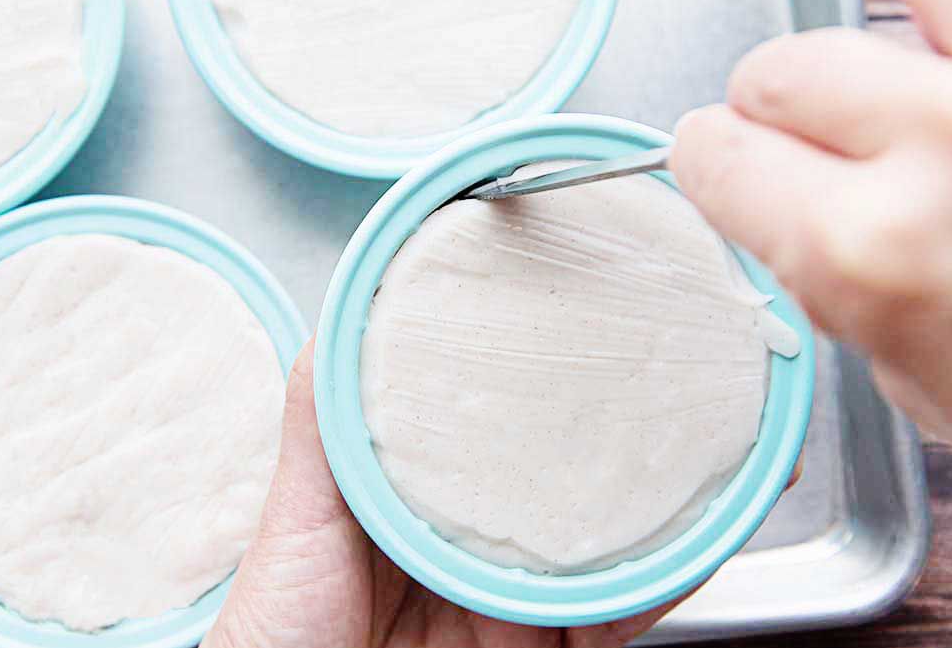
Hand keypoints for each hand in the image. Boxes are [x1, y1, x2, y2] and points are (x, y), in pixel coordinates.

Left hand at [203, 343, 690, 647]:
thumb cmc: (276, 622)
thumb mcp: (296, 510)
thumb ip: (319, 426)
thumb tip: (333, 333)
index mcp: (414, 504)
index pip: (481, 443)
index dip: (524, 404)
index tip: (559, 354)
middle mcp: (464, 551)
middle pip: (548, 496)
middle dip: (599, 458)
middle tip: (643, 404)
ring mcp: (500, 605)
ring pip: (589, 557)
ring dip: (640, 524)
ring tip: (675, 476)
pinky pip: (602, 625)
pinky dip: (646, 596)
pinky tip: (671, 563)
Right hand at [671, 0, 951, 472]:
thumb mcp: (932, 390)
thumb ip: (847, 283)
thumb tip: (798, 212)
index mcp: (871, 255)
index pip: (712, 151)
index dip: (722, 165)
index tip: (739, 165)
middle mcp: (948, 144)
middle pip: (784, 65)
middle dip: (801, 109)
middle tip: (854, 142)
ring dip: (928, 15)